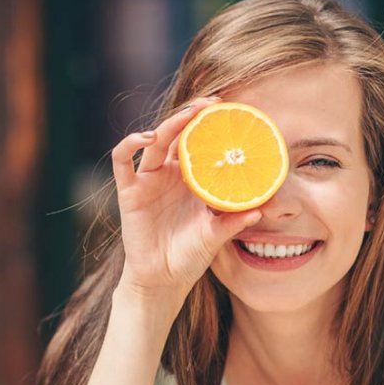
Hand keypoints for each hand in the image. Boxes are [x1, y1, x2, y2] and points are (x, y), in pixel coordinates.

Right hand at [111, 96, 263, 302]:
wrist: (163, 280)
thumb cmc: (190, 256)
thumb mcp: (215, 236)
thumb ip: (233, 222)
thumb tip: (261, 210)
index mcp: (192, 179)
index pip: (200, 143)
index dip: (211, 126)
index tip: (231, 112)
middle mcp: (169, 174)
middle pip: (178, 134)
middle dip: (193, 115)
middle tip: (211, 104)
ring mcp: (148, 180)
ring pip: (154, 141)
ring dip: (169, 124)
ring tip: (187, 116)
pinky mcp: (130, 191)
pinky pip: (122, 161)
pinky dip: (130, 144)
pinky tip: (146, 138)